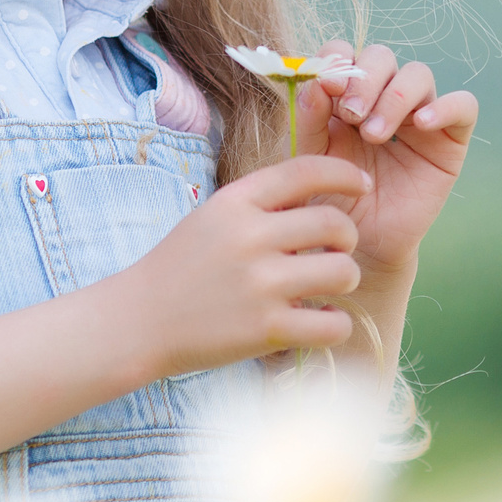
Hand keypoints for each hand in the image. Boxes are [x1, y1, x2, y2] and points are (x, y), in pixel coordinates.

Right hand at [114, 154, 371, 379]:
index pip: (307, 171)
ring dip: (345, 281)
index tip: (363, 185)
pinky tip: (319, 322)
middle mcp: (250, 237)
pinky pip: (334, 324)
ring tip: (326, 289)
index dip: (345, 174)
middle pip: (336, 223)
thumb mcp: (214, 216)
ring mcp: (259, 285)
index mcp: (236, 202)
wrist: (138, 321)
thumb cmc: (182, 266)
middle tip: (335, 251)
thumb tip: (322, 187)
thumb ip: (262, 202)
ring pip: (344, 272)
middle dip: (347, 238)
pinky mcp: (266, 330)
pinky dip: (335, 325)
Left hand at [297, 42, 476, 281]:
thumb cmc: (334, 200)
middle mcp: (384, 99)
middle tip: (351, 115)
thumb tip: (319, 81)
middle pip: (382, 57)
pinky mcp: (450, 140)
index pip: (347, 54)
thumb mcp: (312, 159)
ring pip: (419, 74)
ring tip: (374, 134)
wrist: (362, 245)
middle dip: (364, 79)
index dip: (337, 60)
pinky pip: (463, 105)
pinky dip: (445, 107)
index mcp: (348, 96)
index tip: (326, 87)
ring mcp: (420, 116)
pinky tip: (422, 125)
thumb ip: (310, 120)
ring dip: (394, 97)